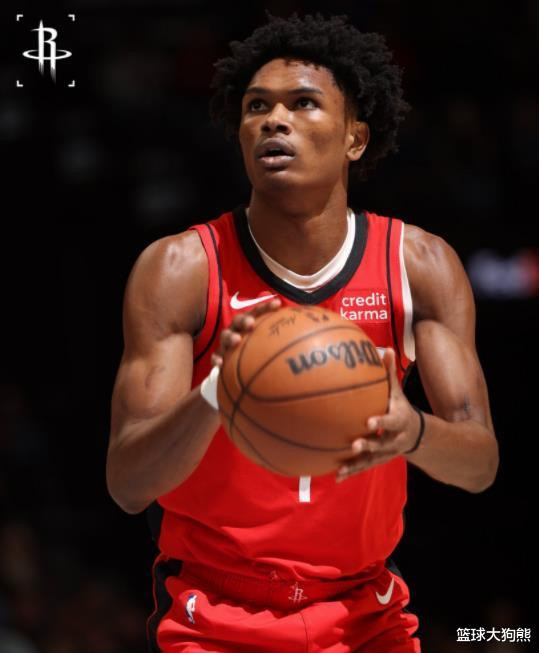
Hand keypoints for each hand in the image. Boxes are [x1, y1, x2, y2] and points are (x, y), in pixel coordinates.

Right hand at [211, 298, 281, 367]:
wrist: (239, 373)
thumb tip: (314, 343)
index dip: (266, 307)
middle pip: (239, 321)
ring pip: (225, 337)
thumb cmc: (259, 355)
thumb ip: (287, 342)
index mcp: (251, 324)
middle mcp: (238, 331)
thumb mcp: (273, 347)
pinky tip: (220, 365)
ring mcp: (227, 343)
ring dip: (230, 337)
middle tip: (251, 324)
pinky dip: (217, 360)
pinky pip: (216, 357)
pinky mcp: (220, 356)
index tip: (277, 305)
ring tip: (236, 341)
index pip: (259, 313)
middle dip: (245, 320)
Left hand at [336, 348, 420, 481]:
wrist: (415, 434)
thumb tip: (385, 348)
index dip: (381, 421)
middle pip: (382, 444)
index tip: (369, 421)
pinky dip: (351, 471)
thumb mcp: (398, 392)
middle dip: (369, 445)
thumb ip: (389, 374)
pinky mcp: (377, 460)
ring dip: (356, 464)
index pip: (391, 421)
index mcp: (399, 420)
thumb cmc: (399, 407)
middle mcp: (394, 439)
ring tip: (341, 469)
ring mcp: (386, 452)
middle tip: (354, 444)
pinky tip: (336, 476)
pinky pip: (363, 466)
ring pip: (371, 460)